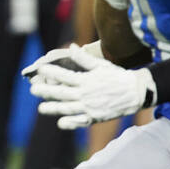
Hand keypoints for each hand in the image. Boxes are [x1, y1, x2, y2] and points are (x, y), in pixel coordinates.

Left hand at [30, 43, 155, 128]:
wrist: (136, 93)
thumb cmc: (118, 77)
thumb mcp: (101, 65)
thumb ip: (84, 58)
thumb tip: (71, 46)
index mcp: (87, 80)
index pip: (65, 75)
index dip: (52, 71)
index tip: (40, 68)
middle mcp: (86, 94)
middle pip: (62, 93)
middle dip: (46, 91)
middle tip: (33, 89)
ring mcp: (90, 107)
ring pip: (68, 108)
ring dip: (53, 108)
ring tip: (41, 108)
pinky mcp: (95, 117)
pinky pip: (80, 121)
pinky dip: (70, 123)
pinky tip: (60, 123)